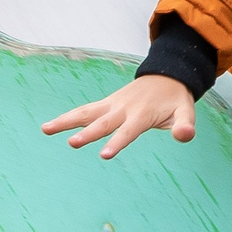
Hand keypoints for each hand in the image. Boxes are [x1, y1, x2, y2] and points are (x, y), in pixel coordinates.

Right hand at [43, 74, 196, 158]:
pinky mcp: (105, 104)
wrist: (165, 76)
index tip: (105, 155)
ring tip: (45, 129)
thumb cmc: (174, 100)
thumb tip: (185, 136)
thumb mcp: (185, 111)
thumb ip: (185, 125)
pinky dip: (68, 118)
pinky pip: (84, 111)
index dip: (118, 142)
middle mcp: (123, 109)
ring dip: (66, 121)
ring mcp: (112, 105)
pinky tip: (50, 127)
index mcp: (142, 114)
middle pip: (104, 123)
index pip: (129, 131)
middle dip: (89, 133)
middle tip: (73, 143)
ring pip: (86, 113)